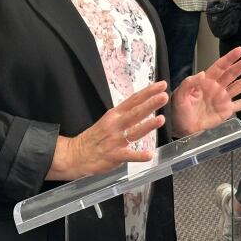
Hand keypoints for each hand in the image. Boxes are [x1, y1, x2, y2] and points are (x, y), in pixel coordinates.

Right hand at [47, 81, 168, 180]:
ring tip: (161, 119)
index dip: (148, 92)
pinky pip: (128, 155)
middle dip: (150, 104)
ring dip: (148, 125)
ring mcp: (115, 140)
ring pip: (134, 131)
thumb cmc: (95, 137)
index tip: (161, 85)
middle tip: (164, 96)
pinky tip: (149, 155)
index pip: (133, 100)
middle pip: (135, 113)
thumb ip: (125, 114)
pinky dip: (139, 155)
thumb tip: (143, 105)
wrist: (76, 154)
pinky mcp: (114, 156)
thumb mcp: (108, 120)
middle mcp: (116, 125)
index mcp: (115, 114)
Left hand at [171, 47, 240, 135]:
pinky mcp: (227, 110)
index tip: (240, 50)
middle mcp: (217, 87)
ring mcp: (223, 98)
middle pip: (233, 73)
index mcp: (206, 81)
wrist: (182, 127)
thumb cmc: (178, 109)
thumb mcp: (179, 95)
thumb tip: (202, 73)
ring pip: (240, 85)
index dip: (230, 58)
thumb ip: (189, 83)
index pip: (220, 66)